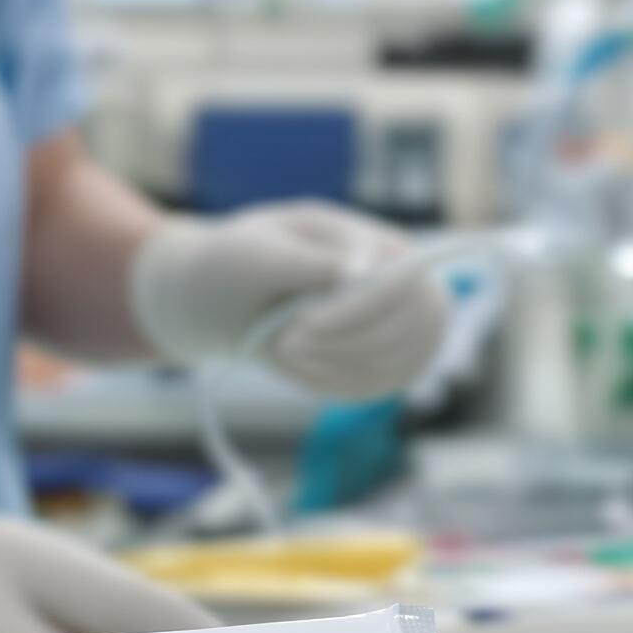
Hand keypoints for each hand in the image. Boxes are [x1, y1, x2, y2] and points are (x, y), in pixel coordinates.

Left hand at [128, 203, 447, 397]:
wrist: (223, 299)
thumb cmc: (238, 266)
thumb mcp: (258, 253)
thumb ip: (310, 260)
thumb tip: (361, 268)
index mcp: (380, 244)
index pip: (407, 283)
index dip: (362, 310)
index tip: (304, 324)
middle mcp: (405, 288)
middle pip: (409, 330)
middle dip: (340, 343)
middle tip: (285, 341)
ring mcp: (403, 331)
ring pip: (390, 366)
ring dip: (328, 365)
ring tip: (283, 346)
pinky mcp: (388, 367)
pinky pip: (371, 388)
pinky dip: (327, 382)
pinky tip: (297, 363)